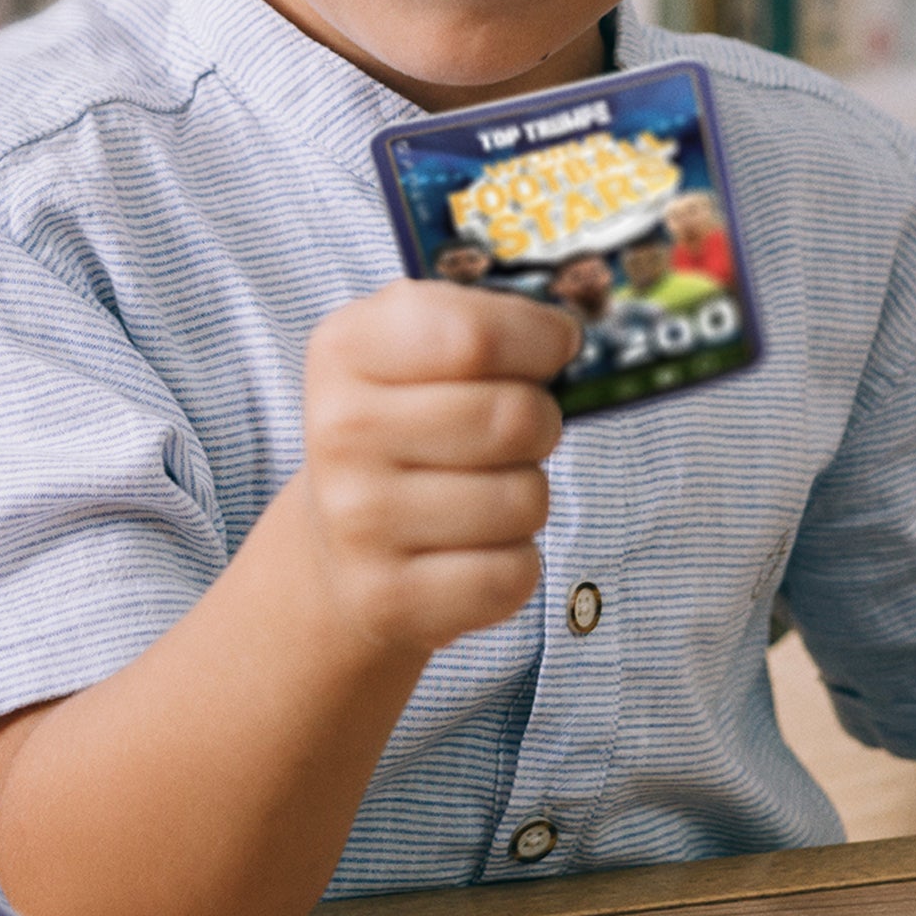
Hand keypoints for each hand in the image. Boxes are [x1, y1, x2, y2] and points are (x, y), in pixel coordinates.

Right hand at [298, 278, 572, 660]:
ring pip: (525, 500)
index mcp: (344, 348)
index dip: (539, 339)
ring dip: (527, 494)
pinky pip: (513, 574)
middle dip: (541, 422)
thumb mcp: (411, 344)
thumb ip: (483, 318)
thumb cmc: (404, 423)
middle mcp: (340, 431)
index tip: (553, 347)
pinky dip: (515, 562)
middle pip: (513, 418)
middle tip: (514, 431)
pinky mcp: (389, 597)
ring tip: (482, 491)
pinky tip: (471, 547)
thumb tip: (577, 325)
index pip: (474, 334)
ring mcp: (358, 520)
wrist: (338, 542)